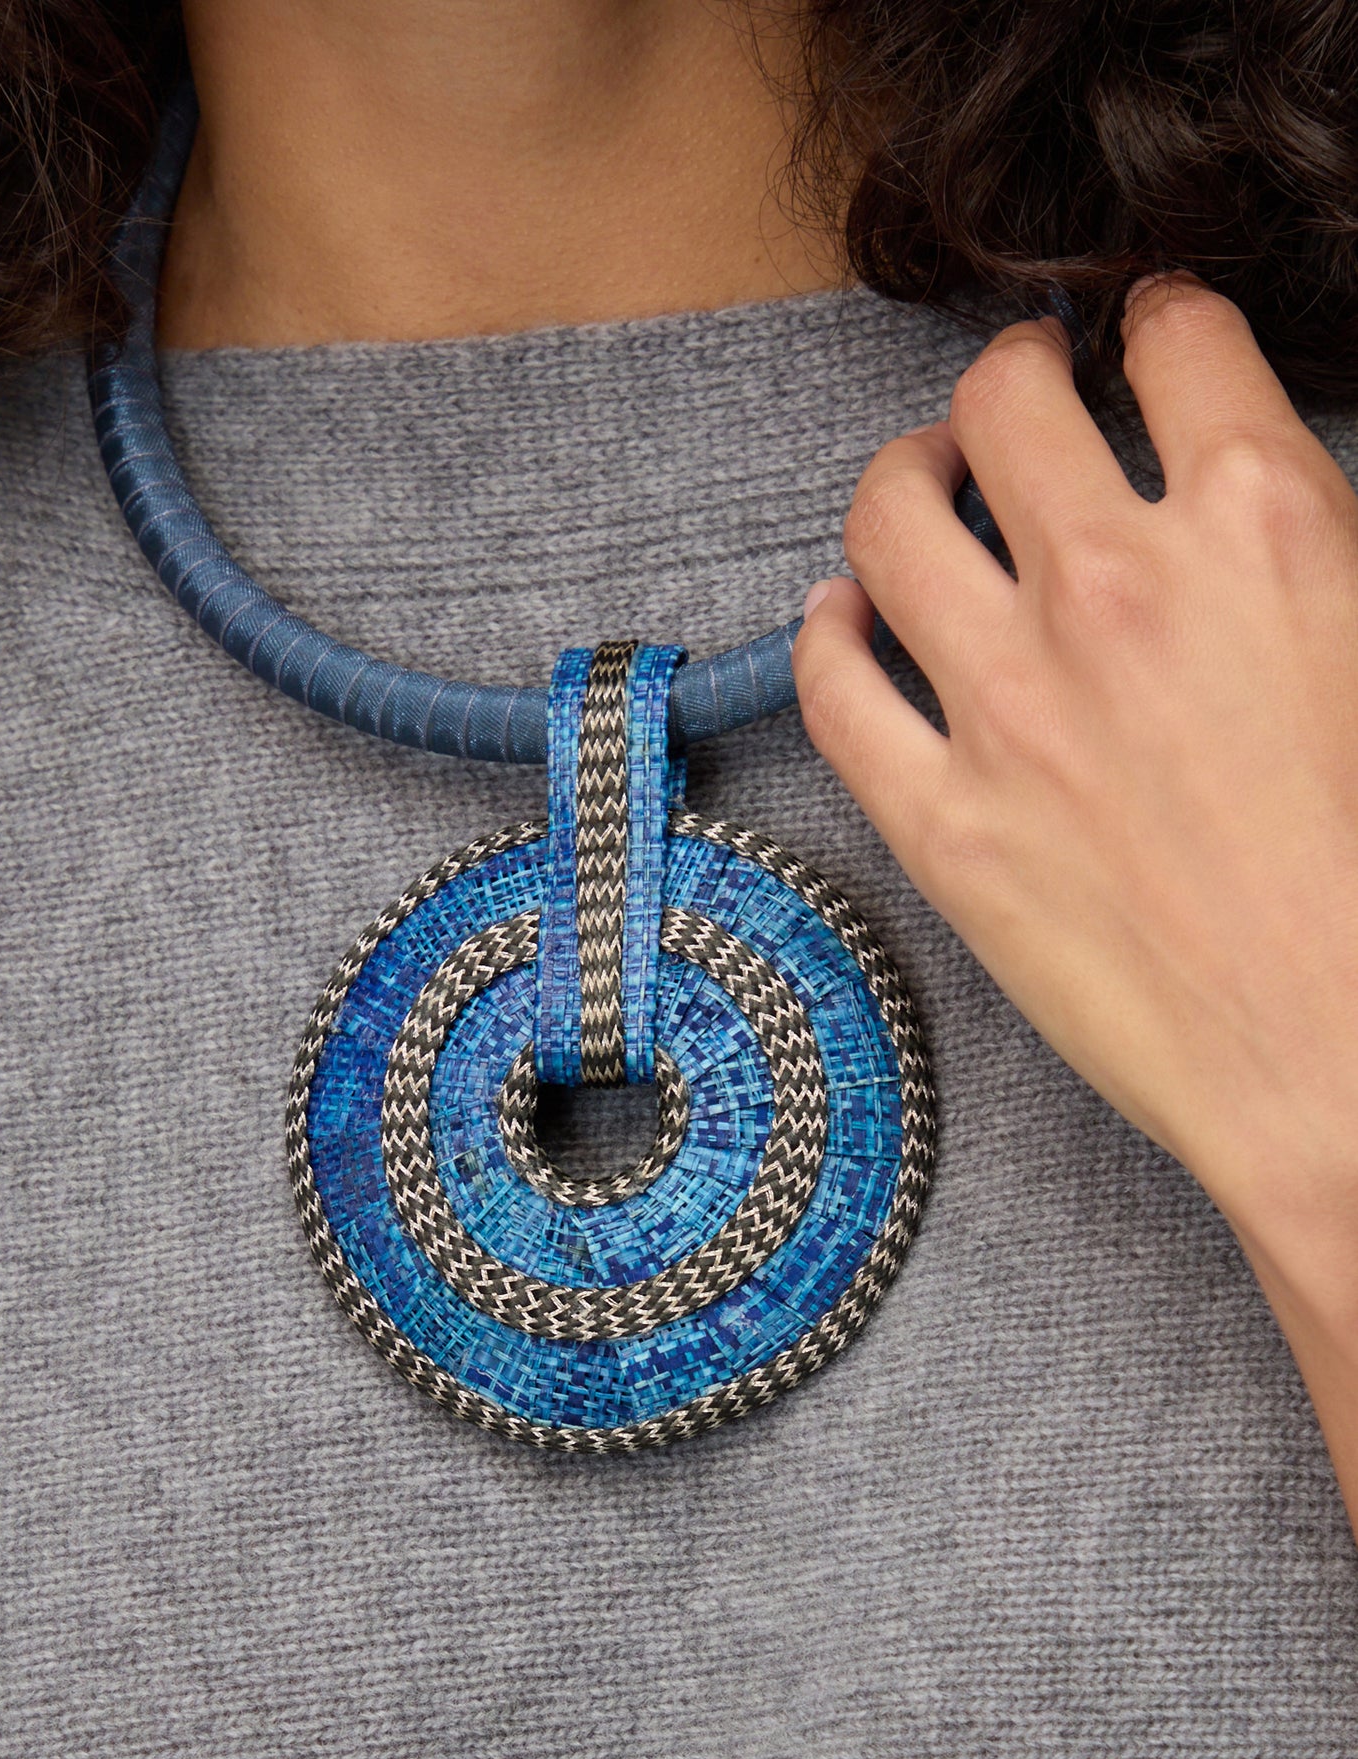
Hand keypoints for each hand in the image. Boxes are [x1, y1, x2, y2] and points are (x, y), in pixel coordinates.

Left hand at [795, 278, 1357, 1511]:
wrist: (1338, 1061)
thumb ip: (1299, 546)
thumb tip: (1247, 495)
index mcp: (1261, 526)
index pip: (1175, 338)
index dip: (1153, 322)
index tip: (1138, 341)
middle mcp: (1115, 589)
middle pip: (1005, 399)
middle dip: (1011, 375)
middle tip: (1017, 400)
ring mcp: (1010, 706)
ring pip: (889, 519)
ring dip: (902, 478)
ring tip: (922, 487)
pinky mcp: (944, 822)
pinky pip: (833, 687)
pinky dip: (827, 635)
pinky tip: (844, 620)